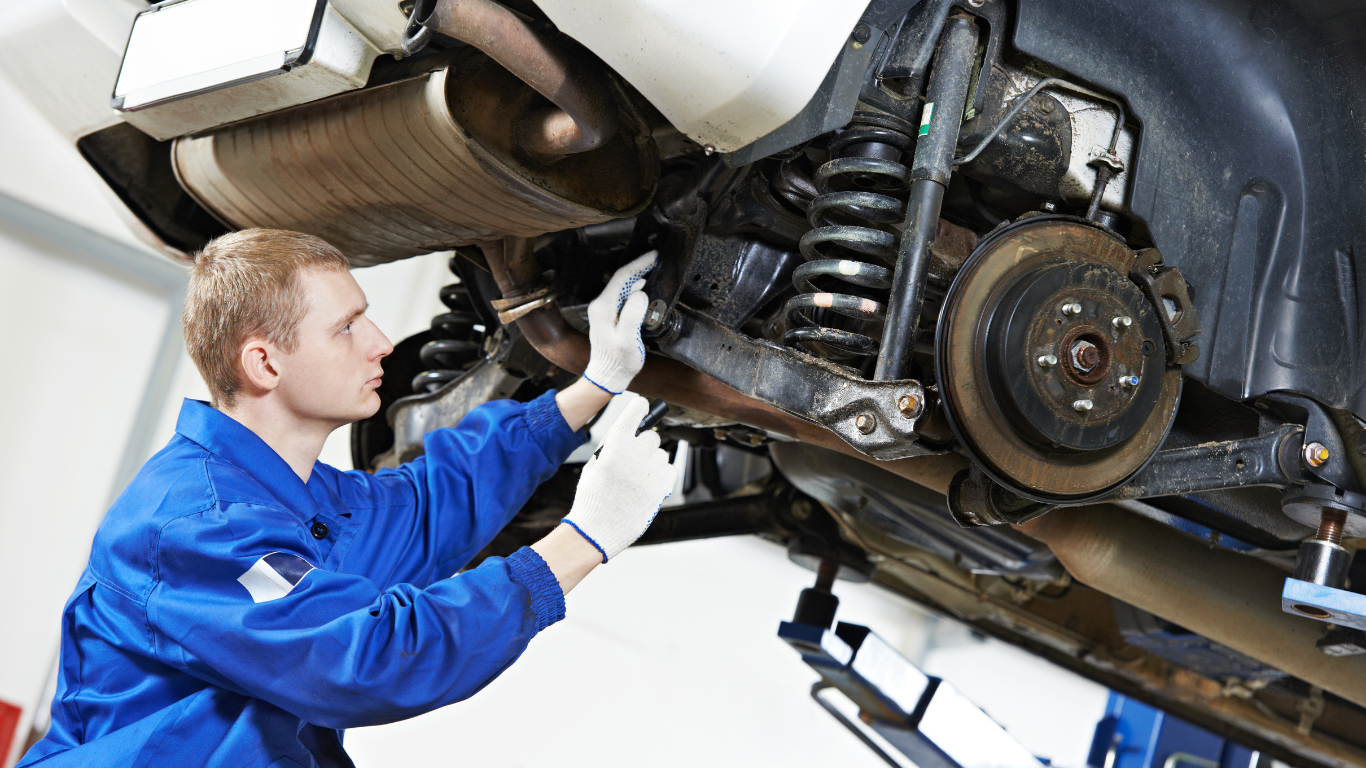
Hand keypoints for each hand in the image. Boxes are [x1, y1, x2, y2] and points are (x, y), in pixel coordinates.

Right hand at [562, 394, 676, 561]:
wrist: (597, 529)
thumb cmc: (593, 498)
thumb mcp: (594, 465)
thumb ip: (612, 446)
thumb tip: (630, 433)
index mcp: (615, 444)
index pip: (635, 411)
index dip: (639, 407)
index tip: (642, 406)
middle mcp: (635, 454)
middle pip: (652, 436)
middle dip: (644, 445)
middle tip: (633, 460)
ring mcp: (650, 471)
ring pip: (661, 454)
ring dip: (652, 462)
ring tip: (637, 478)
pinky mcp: (661, 487)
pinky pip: (670, 469)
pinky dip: (662, 475)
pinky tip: (649, 484)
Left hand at [582, 251, 656, 394]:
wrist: (607, 376)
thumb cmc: (618, 361)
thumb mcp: (628, 339)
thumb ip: (633, 314)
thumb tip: (640, 294)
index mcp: (604, 307)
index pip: (622, 277)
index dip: (639, 264)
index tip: (654, 256)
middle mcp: (601, 306)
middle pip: (622, 279)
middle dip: (640, 267)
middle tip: (657, 260)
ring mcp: (604, 311)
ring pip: (623, 287)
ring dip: (638, 278)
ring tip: (655, 272)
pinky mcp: (609, 317)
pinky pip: (623, 297)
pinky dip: (635, 290)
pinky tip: (646, 291)